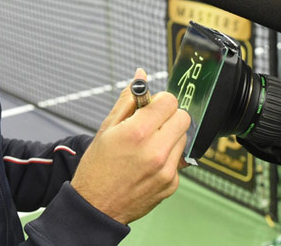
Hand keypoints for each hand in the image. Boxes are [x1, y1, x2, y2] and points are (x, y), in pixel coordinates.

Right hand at [71, 68, 190, 224]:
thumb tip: (140, 76)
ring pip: (184, 137)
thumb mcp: (106, 127)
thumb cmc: (97, 166)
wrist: (96, 205)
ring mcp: (167, 170)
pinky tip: (148, 162)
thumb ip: (128, 99)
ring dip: (170, 135)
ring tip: (147, 144)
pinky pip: (179, 158)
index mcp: (137, 133)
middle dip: (169, 115)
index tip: (150, 105)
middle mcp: (156, 151)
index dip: (159, 100)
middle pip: (183, 117)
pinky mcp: (172, 184)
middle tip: (151, 122)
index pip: (169, 101)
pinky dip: (167, 156)